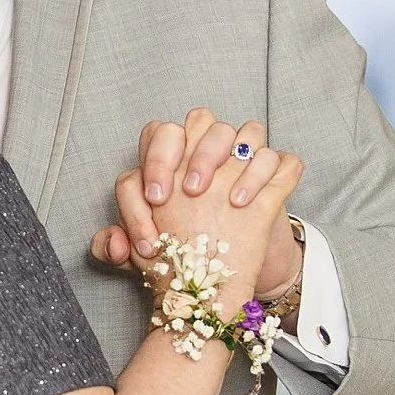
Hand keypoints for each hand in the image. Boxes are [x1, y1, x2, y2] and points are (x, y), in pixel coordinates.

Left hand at [90, 108, 307, 296]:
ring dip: (233, 161)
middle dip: (193, 152)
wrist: (222, 275)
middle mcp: (206, 152)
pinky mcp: (276, 181)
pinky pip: (281, 161)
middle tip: (188, 192)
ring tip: (221, 198)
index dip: (154, 162)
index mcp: (170, 160)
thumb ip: (113, 248)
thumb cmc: (177, 254)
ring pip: (245, 129)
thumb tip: (115, 243)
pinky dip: (265, 175)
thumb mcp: (139, 257)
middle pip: (200, 119)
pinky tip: (243, 204)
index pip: (158, 134)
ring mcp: (243, 163)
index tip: (155, 202)